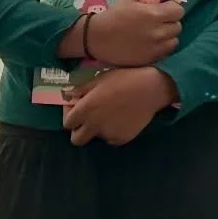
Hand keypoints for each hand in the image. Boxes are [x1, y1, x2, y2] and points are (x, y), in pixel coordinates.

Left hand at [63, 67, 178, 145]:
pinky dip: (112, 131)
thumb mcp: (99, 79)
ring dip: (98, 128)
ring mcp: (108, 134)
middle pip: (77, 139)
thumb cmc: (124, 79)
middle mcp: (94, 125)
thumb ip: (81, 89)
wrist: (150, 89)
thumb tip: (68, 95)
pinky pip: (111, 138)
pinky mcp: (122, 139)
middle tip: (87, 119)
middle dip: (78, 130)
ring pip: (96, 137)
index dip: (69, 114)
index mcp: (86, 109)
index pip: (67, 122)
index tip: (76, 107)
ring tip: (110, 113)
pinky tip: (121, 118)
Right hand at [82, 0, 183, 65]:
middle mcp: (158, 32)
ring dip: (168, 35)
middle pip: (178, 26)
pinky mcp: (151, 59)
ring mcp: (155, 48)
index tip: (165, 8)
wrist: (97, 38)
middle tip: (159, 21)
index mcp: (153, 14)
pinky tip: (151, 43)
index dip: (172, 8)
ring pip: (174, 40)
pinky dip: (162, 47)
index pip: (178, 10)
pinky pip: (166, 51)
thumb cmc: (113, 16)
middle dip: (170, 21)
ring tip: (156, 33)